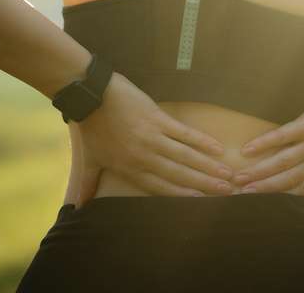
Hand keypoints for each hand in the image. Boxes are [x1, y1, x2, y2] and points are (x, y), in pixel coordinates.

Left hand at [75, 72, 234, 204]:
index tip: (203, 202)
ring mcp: (153, 137)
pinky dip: (201, 141)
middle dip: (204, 184)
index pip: (161, 187)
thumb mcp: (89, 159)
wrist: (92, 96)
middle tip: (226, 192)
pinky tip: (217, 147)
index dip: (183, 195)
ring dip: (208, 166)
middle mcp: (145, 156)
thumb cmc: (90, 127)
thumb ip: (87, 183)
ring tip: (226, 174)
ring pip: (185, 156)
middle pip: (179, 174)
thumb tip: (76, 206)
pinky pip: (184, 133)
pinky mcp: (157, 118)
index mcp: (130, 168)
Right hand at [232, 75, 303, 194]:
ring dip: (260, 173)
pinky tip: (247, 149)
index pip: (303, 188)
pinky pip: (282, 137)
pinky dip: (263, 144)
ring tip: (240, 179)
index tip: (265, 205)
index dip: (283, 198)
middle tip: (242, 195)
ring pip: (282, 163)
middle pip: (288, 180)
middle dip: (264, 189)